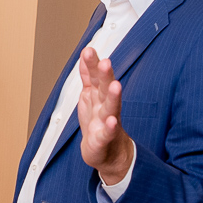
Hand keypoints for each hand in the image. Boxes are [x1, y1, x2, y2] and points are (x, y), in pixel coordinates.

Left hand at [76, 48, 133, 185]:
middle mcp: (105, 106)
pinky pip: (108, 132)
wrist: (108, 153)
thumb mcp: (90, 96)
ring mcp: (107, 122)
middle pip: (105, 88)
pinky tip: (112, 122)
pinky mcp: (105, 139)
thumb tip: (86, 55)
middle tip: (105, 62)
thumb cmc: (97, 123)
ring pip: (111, 107)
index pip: (95, 77)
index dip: (91, 64)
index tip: (88, 50)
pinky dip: (110, 127)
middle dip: (105, 75)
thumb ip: (89, 76)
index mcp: (98, 96)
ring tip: (115, 85)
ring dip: (113, 96)